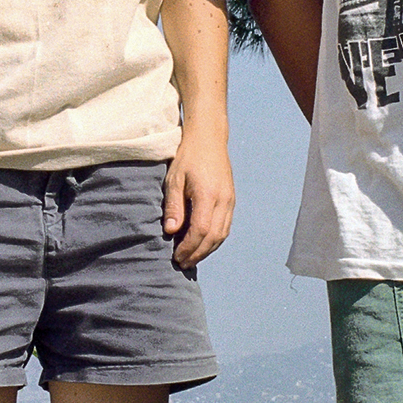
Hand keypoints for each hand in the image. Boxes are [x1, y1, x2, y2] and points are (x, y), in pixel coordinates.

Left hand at [163, 128, 234, 267]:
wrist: (209, 139)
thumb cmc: (188, 157)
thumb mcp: (174, 180)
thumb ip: (173, 207)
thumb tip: (171, 231)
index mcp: (208, 195)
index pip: (201, 230)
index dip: (189, 247)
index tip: (176, 257)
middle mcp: (223, 200)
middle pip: (214, 237)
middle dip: (198, 253)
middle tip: (183, 263)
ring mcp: (230, 201)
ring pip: (222, 234)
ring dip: (207, 249)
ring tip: (191, 258)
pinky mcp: (231, 200)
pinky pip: (225, 227)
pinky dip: (214, 240)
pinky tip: (202, 244)